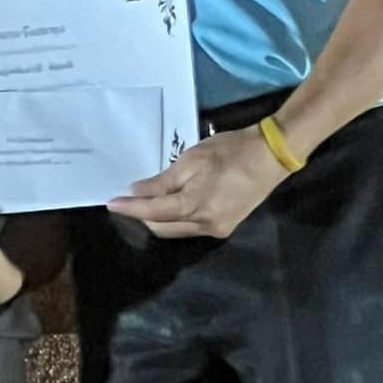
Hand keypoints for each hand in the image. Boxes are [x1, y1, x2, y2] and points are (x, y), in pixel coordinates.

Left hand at [108, 126, 287, 239]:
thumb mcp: (192, 160)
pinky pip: (192, 228)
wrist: (271, 156)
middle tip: (131, 196)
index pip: (152, 212)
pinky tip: (174, 202)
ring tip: (150, 198)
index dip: (130, 208)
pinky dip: (178, 218)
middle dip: (143, 214)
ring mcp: (217, 230)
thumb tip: (137, 192)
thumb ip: (163, 181)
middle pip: (162, 227)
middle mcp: (204, 226)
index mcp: (194, 207)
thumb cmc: (230, 152)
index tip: (111, 202)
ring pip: (177, 230)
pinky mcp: (226, 227)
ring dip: (160, 217)